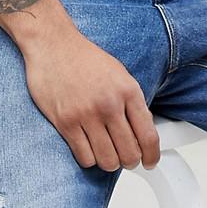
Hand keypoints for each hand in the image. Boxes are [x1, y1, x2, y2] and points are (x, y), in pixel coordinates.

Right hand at [23, 28, 160, 172]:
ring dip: (110, 162)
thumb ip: (132, 101)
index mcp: (128, 90)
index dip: (152, 155)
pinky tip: (89, 147)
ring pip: (108, 161)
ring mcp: (87, 115)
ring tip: (107, 153)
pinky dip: (89, 159)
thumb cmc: (85, 58)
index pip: (148, 135)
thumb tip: (143, 130)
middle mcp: (110, 104)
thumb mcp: (119, 73)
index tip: (150, 162)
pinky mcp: (66, 123)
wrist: (54, 45)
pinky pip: (85, 158)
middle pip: (129, 153)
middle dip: (130, 161)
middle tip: (126, 158)